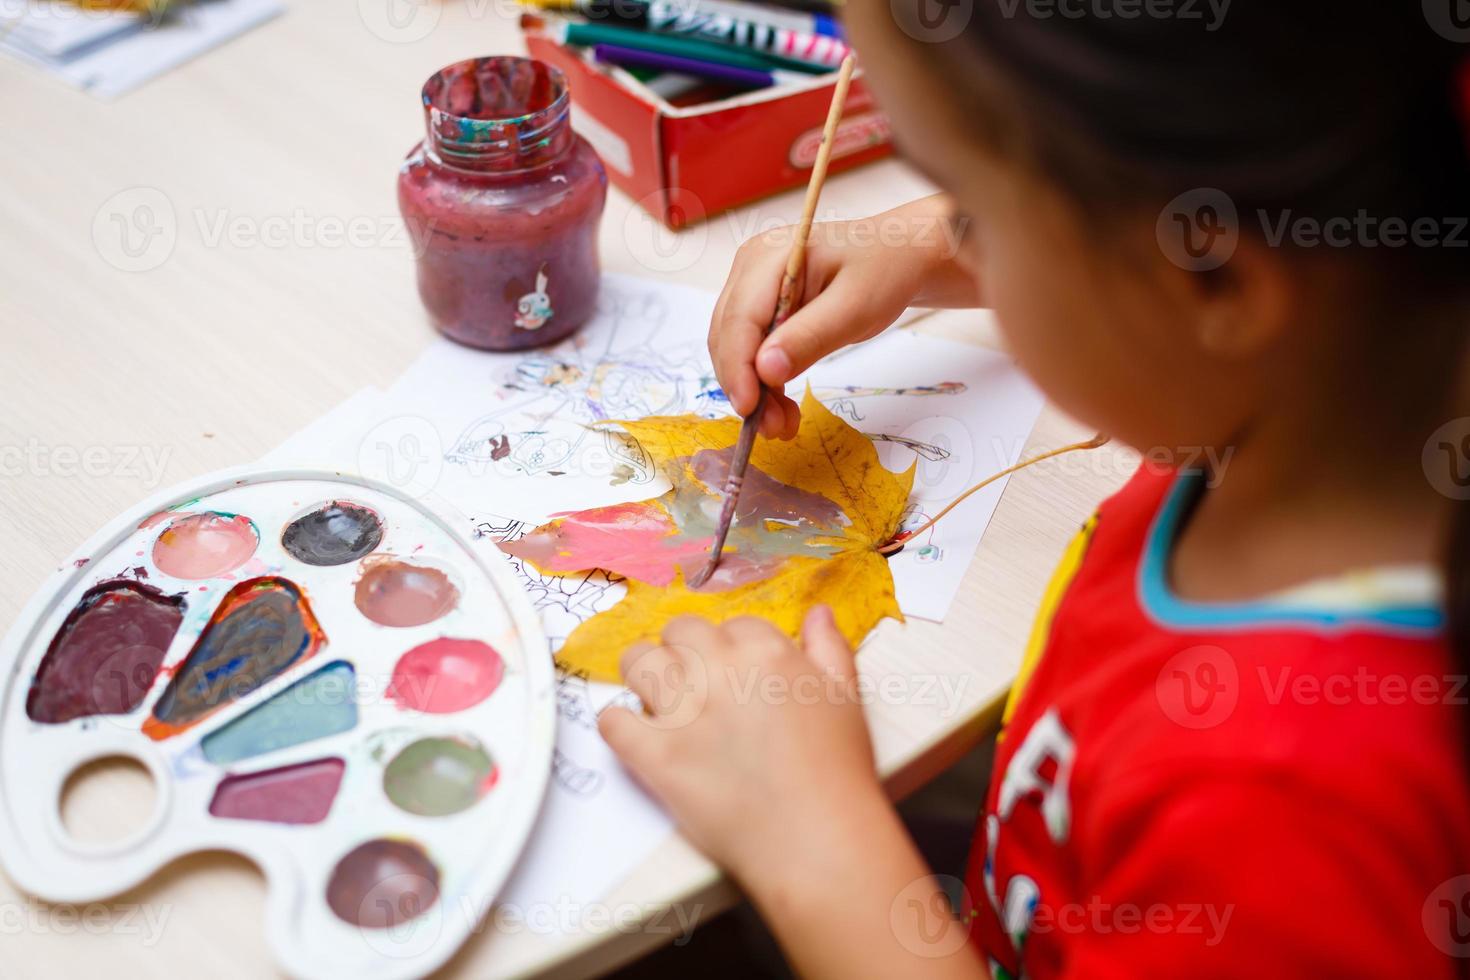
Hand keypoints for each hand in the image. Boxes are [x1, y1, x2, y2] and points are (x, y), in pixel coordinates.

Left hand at [598, 607, 883, 882]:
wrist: (816, 838)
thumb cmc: (837, 772)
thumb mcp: (846, 697)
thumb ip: (829, 648)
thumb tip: (817, 613)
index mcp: (766, 652)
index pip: (732, 624)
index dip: (730, 646)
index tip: (733, 671)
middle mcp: (719, 670)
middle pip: (680, 631)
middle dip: (683, 650)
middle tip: (693, 682)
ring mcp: (683, 711)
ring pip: (638, 661)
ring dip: (643, 673)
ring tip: (656, 698)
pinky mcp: (655, 755)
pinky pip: (612, 721)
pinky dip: (617, 724)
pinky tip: (635, 734)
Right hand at [709, 195, 979, 439]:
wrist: (897, 257)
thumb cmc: (881, 272)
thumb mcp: (855, 307)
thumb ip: (810, 337)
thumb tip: (764, 370)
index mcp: (768, 257)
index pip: (739, 319)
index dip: (738, 368)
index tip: (749, 409)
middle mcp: (749, 270)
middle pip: (729, 337)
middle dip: (746, 386)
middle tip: (774, 428)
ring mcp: (751, 288)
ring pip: (735, 349)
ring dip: (753, 390)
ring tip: (782, 424)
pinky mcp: (761, 307)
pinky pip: (751, 350)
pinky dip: (763, 382)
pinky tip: (781, 407)